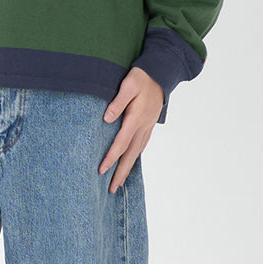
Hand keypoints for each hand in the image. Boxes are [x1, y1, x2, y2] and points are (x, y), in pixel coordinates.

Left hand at [98, 66, 164, 192]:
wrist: (161, 74)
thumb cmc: (142, 78)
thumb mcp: (128, 85)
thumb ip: (117, 102)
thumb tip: (106, 118)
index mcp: (136, 118)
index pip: (121, 143)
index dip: (111, 157)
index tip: (101, 170)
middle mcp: (143, 126)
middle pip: (130, 154)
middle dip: (120, 172)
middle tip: (111, 189)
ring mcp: (147, 127)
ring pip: (136, 152)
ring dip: (127, 168)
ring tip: (119, 182)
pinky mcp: (149, 125)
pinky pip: (141, 146)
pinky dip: (134, 157)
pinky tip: (130, 163)